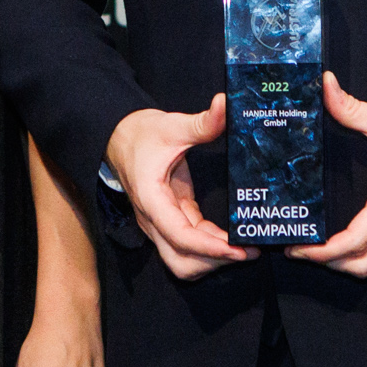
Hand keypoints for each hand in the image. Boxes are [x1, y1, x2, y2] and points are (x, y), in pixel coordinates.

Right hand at [105, 96, 253, 280]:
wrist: (119, 136)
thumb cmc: (142, 134)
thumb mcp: (173, 125)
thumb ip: (202, 122)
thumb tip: (225, 104)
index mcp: (152, 200)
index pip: (180, 237)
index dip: (210, 247)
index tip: (237, 249)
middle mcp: (154, 220)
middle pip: (180, 262)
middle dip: (213, 262)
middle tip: (246, 251)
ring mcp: (161, 222)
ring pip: (184, 260)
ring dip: (211, 260)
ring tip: (242, 248)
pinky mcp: (171, 218)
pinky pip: (190, 243)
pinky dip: (210, 246)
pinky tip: (233, 237)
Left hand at [288, 74, 366, 277]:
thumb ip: (353, 107)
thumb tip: (327, 86)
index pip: (357, 240)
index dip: (325, 251)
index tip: (301, 248)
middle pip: (364, 264)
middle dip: (329, 264)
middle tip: (300, 249)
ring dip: (344, 261)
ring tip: (315, 246)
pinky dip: (359, 252)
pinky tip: (341, 236)